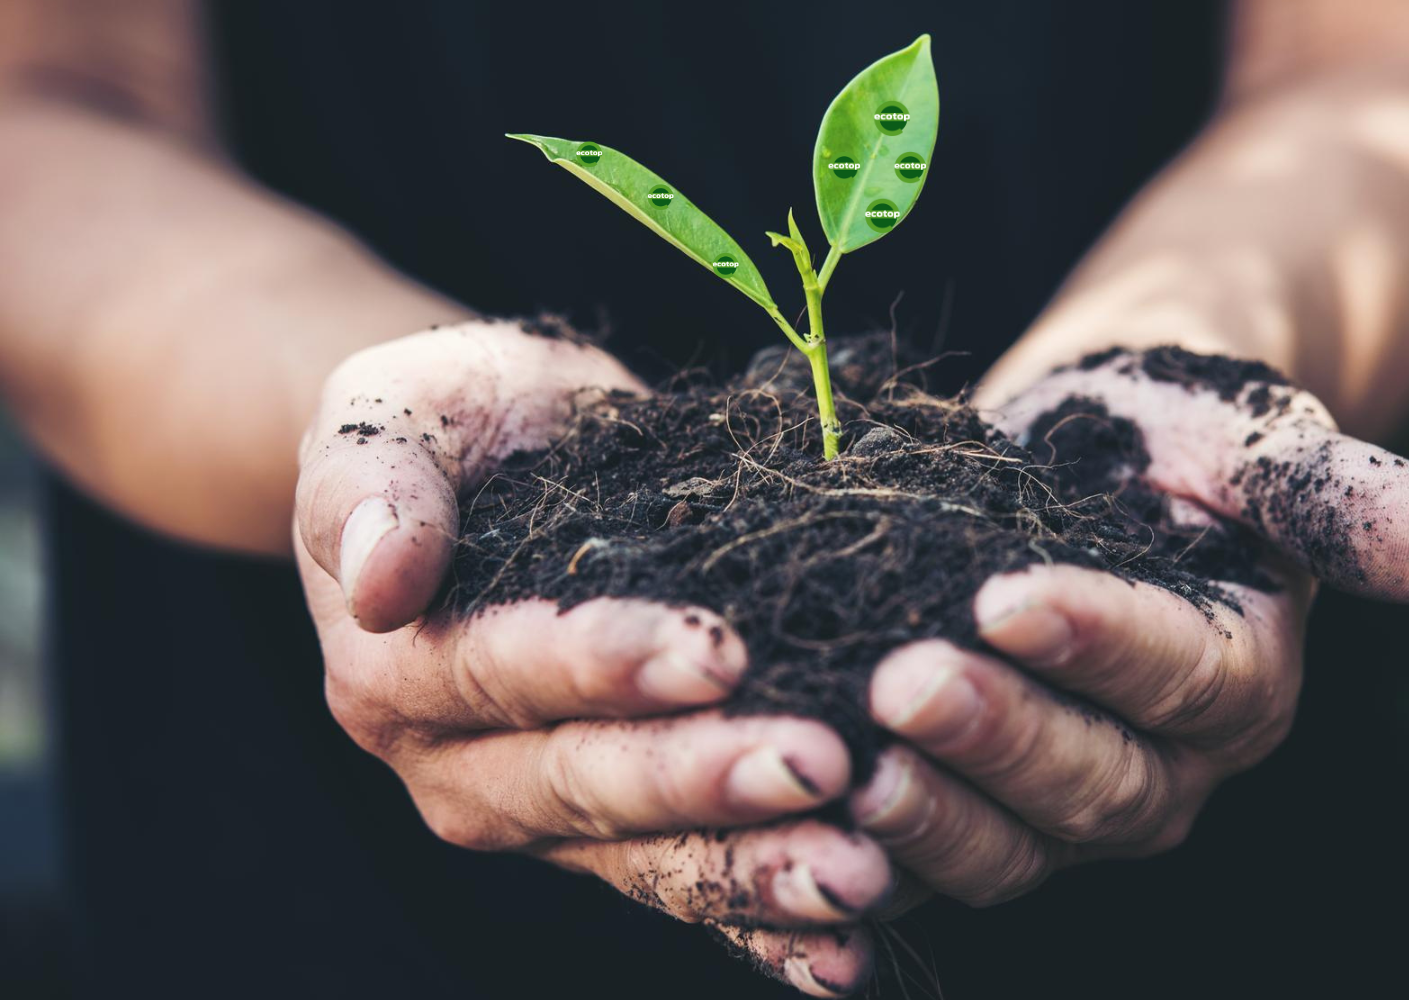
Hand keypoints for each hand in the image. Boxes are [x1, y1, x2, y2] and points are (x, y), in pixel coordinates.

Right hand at [294, 320, 890, 995]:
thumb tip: (381, 578)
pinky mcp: (611, 838)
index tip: (719, 651)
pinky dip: (763, 926)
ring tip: (857, 875)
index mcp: (398, 672)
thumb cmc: (449, 424)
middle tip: (819, 762)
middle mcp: (461, 767)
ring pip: (650, 855)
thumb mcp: (390, 417)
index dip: (608, 665)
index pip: (506, 670)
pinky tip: (847, 948)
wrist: (486, 461)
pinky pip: (688, 885)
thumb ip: (373, 489)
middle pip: (588, 781)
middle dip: (706, 779)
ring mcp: (541, 816)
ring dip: (756, 871)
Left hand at [849, 348, 1408, 904]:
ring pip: (1005, 844)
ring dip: (927, 812)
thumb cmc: (1173, 442)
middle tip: (901, 678)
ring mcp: (1056, 803)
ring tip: (843, 761)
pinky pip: (922, 858)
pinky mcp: (967, 807)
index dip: (1098, 645)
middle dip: (995, 737)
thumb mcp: (1258, 445)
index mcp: (1237, 687)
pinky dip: (866, 863)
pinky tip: (794, 836)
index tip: (1008, 592)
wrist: (1078, 466)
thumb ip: (1346, 499)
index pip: (1178, 681)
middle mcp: (1158, 768)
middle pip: (1089, 784)